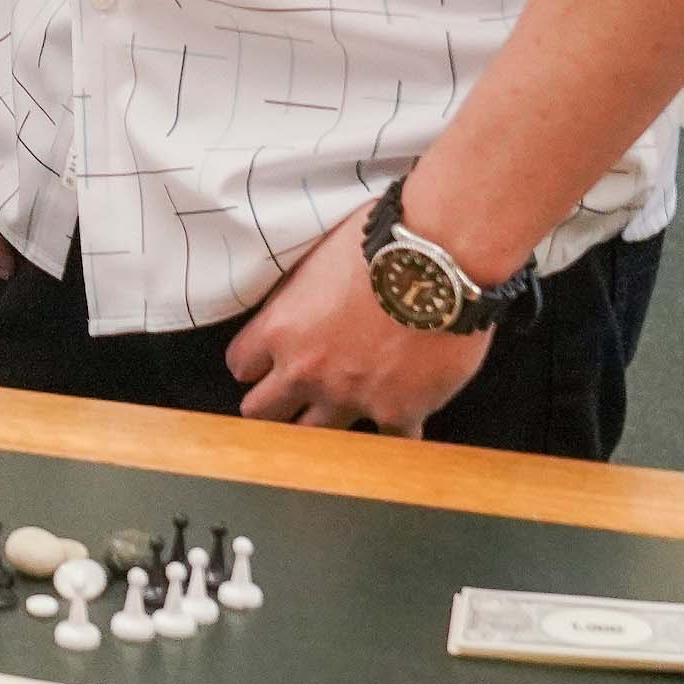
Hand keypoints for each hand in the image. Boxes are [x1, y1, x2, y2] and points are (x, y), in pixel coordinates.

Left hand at [226, 214, 490, 431]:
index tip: (268, 362)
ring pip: (316, 436)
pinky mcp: (399, 411)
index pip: (241, 365)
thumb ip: (296, 297)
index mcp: (282, 329)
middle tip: (294, 394)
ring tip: (345, 405)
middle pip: (263, 412)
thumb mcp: (317, 257)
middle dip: (276, 403)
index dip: (256, 363)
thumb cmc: (384, 242)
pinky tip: (402, 414)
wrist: (443, 257)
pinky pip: (388, 441)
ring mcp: (352, 397)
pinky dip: (395, 429)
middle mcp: (308, 371)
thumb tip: (293, 307)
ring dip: (327, 421)